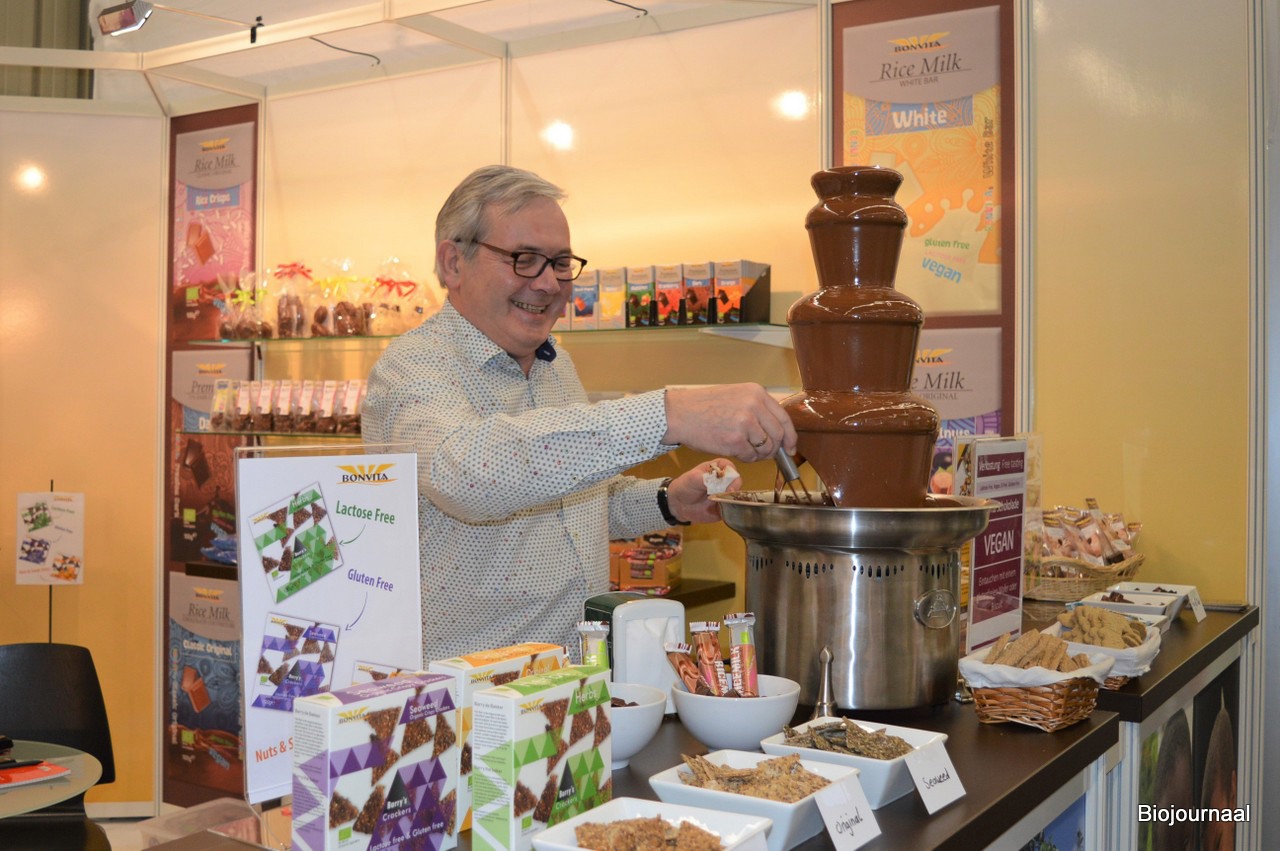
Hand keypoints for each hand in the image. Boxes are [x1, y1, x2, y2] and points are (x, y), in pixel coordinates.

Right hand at [662, 384, 795, 461]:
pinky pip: (750, 456)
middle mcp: (754, 406)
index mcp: (756, 392)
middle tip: (764, 453)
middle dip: (773, 448)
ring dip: (758, 454)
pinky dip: (745, 458)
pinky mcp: (735, 440)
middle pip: (778, 435)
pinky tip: (734, 451)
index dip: (790, 436)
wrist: (679, 413)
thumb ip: (756, 408)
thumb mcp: (735, 396)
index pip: (784, 417)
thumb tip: (776, 431)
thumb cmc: (703, 406)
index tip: (790, 447)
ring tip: (743, 449)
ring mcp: (745, 423)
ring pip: (766, 448)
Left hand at [665, 459, 741, 523]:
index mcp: (717, 468)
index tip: (727, 482)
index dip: (731, 474)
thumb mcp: (693, 478)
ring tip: (721, 503)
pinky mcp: (725, 506)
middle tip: (726, 494)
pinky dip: (730, 509)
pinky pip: (733, 507)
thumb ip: (707, 478)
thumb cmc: (685, 487)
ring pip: (737, 495)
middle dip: (733, 488)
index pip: (730, 467)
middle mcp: (724, 480)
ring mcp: (726, 494)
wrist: (679, 505)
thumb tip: (721, 483)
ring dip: (732, 499)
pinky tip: (722, 510)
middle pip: (737, 481)